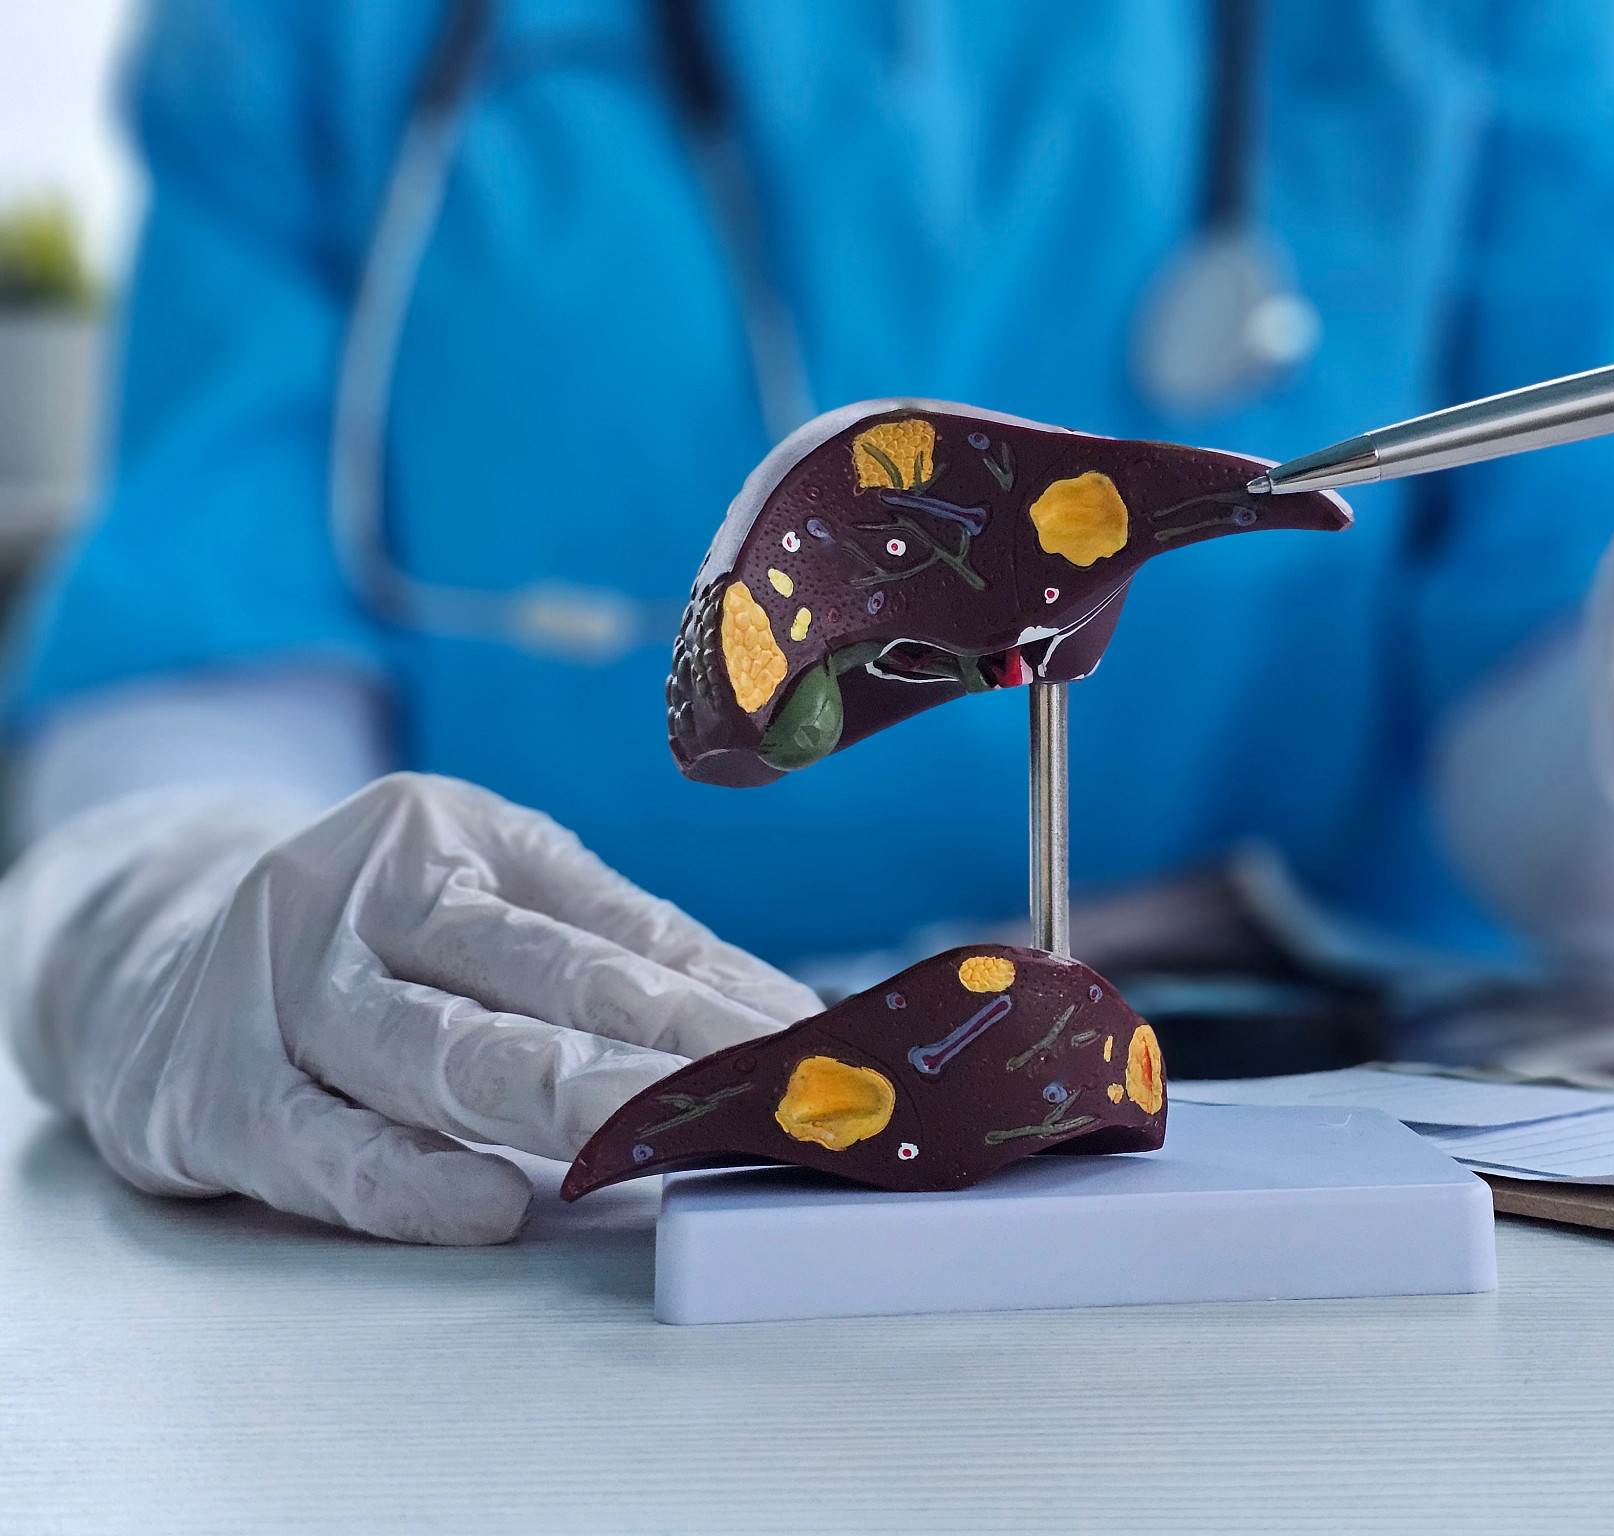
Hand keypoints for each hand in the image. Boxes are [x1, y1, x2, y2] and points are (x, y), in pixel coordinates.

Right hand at [0, 773, 819, 1243]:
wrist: (139, 948)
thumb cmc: (365, 937)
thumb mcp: (476, 899)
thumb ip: (609, 952)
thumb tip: (777, 1020)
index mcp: (451, 834)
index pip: (611, 926)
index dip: (721, 993)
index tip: (817, 1047)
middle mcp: (361, 893)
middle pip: (539, 978)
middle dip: (669, 1041)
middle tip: (774, 1091)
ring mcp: (281, 989)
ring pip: (443, 1054)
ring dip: (573, 1106)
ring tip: (676, 1138)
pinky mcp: (210, 1093)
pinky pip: (322, 1149)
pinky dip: (411, 1184)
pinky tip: (494, 1207)